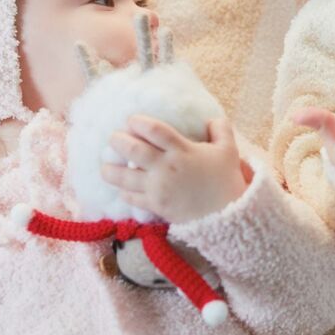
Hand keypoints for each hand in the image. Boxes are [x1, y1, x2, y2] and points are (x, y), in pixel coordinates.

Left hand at [100, 112, 247, 222]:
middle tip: (114, 139)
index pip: (153, 129)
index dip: (137, 121)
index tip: (131, 120)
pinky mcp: (157, 206)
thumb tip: (210, 119)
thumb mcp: (229, 149)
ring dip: (110, 170)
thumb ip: (220, 129)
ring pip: (125, 177)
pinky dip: (124, 194)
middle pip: (132, 149)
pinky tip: (122, 190)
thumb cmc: (226, 180)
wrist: (228, 215)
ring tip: (105, 167)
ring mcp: (159, 188)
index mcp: (181, 149)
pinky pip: (133, 199)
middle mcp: (166, 167)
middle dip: (117, 141)